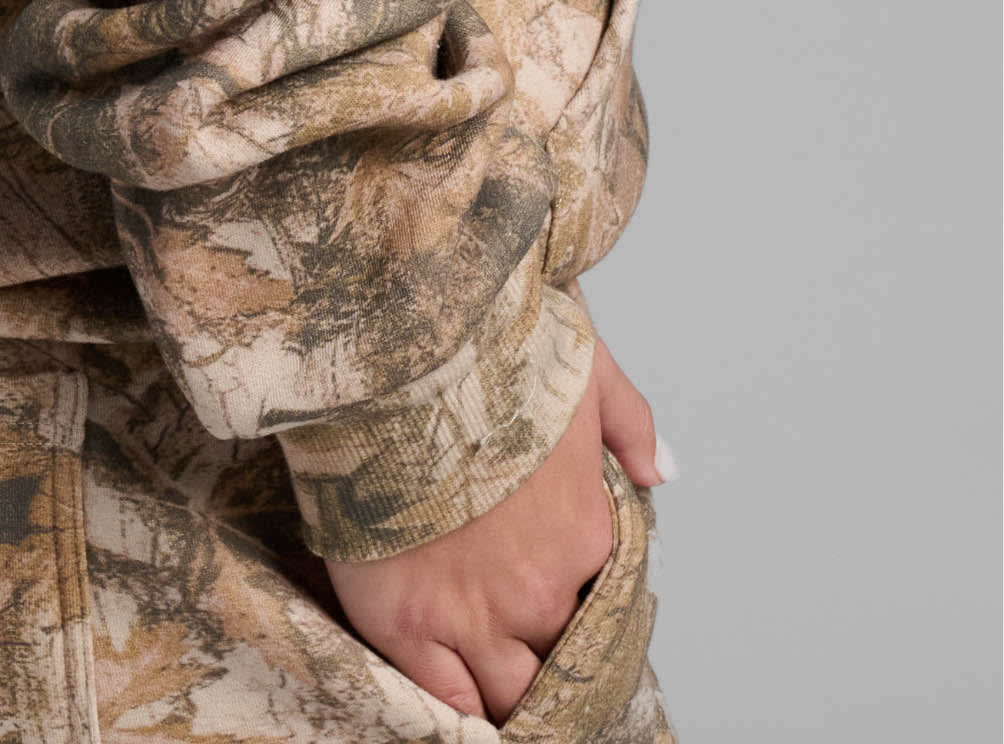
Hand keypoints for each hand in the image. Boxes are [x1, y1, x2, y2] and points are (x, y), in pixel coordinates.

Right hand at [323, 339, 661, 724]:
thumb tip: (660, 472)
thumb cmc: (484, 347)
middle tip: (526, 652)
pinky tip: (462, 715)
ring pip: (509, 694)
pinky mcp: (405, 623)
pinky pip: (445, 699)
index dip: (580, 605)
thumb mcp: (580, 364)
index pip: (602, 602)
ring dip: (509, 697)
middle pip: (559, 659)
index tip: (558, 600)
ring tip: (497, 693)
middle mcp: (540, 590)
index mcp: (587, 535)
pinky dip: (458, 713)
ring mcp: (472, 613)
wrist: (395, 353)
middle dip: (548, 660)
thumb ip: (629, 422)